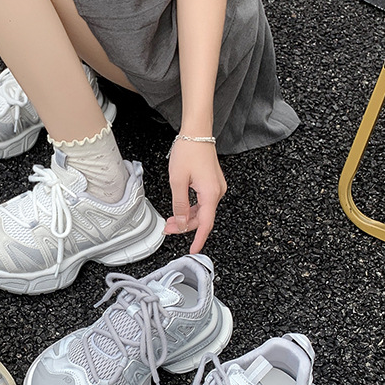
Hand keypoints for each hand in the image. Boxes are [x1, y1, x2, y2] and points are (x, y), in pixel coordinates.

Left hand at [165, 138, 226, 252]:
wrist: (196, 133)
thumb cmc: (188, 152)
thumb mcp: (178, 180)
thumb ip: (180, 204)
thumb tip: (181, 222)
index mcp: (210, 193)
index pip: (206, 223)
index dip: (199, 238)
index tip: (194, 250)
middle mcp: (217, 192)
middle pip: (202, 218)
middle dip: (185, 226)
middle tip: (167, 229)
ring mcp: (216, 187)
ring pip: (202, 210)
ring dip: (187, 217)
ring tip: (170, 221)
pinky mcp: (212, 183)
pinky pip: (203, 202)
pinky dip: (191, 208)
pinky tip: (180, 210)